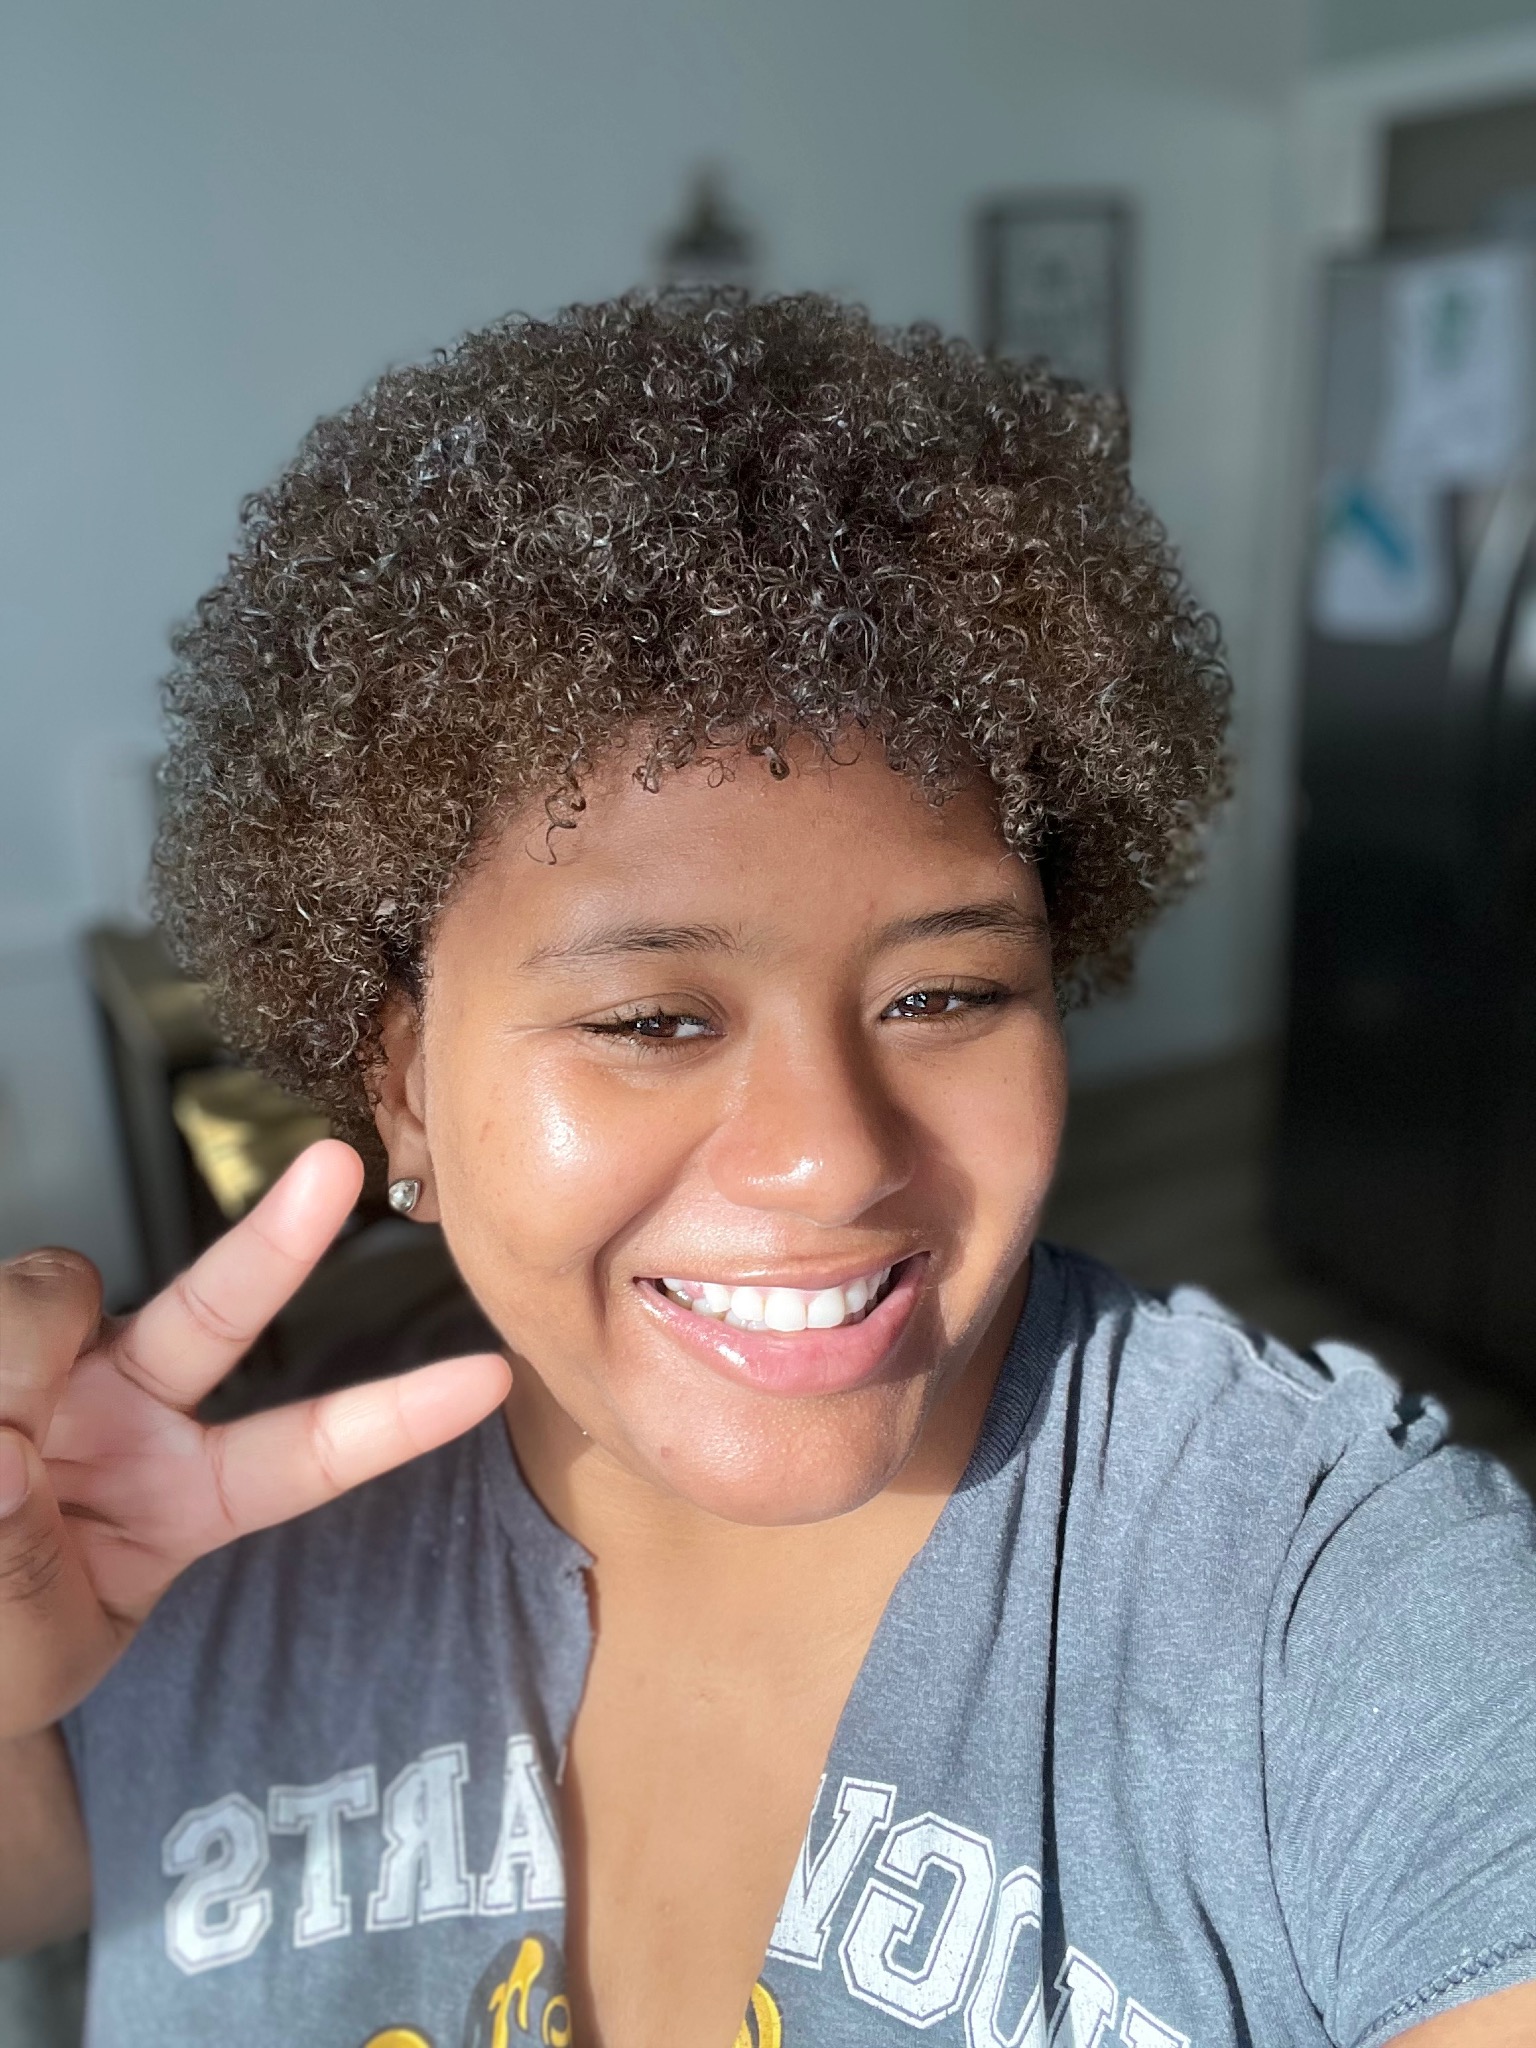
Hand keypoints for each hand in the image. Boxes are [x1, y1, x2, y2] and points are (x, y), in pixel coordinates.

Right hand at [0, 1139, 509, 1741]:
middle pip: (220, 1308)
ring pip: (58, 1294)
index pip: (307, 1452)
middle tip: (337, 1170)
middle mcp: (133, 1405)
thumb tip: (5, 1459)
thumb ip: (27, 1578)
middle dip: (282, 1239)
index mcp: (186, 1495)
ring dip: (16, 1359)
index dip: (396, 1418)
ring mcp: (53, 1362)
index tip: (491, 1378)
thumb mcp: (30, 1651)